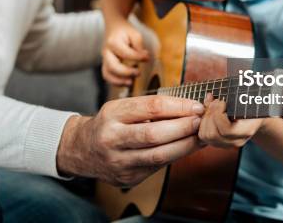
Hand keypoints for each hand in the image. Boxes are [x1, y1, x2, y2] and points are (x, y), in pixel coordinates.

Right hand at [56, 95, 203, 186]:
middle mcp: (112, 139)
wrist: (81, 150)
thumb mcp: (121, 107)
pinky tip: (187, 148)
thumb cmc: (109, 123)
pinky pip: (157, 166)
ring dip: (185, 145)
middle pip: (154, 134)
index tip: (196, 106)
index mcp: (112, 114)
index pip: (150, 107)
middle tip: (201, 122)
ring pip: (158, 155)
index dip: (178, 106)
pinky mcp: (128, 177)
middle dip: (183, 127)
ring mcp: (119, 161)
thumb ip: (149, 107)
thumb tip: (188, 107)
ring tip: (200, 136)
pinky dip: (175, 156)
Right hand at [102, 20, 148, 85]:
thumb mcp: (134, 34)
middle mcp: (106, 52)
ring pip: (107, 74)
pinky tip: (127, 82)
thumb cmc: (125, 32)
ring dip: (119, 81)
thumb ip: (139, 46)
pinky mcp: (106, 65)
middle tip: (139, 72)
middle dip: (126, 72)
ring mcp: (105, 60)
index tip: (147, 57)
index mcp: (113, 42)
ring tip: (131, 82)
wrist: (114, 27)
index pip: (126, 53)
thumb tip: (145, 58)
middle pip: (112, 66)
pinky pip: (108, 77)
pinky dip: (116, 82)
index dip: (138, 57)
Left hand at [198, 93, 263, 147]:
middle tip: (215, 102)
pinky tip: (209, 112)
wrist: (254, 115)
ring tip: (212, 106)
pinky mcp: (217, 142)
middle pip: (213, 134)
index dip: (219, 114)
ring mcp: (226, 144)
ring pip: (205, 136)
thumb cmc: (250, 102)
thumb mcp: (246, 98)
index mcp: (247, 130)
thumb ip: (232, 97)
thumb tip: (210, 95)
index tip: (222, 102)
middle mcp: (236, 141)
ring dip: (205, 118)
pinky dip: (202, 122)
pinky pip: (202, 135)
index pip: (226, 130)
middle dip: (210, 115)